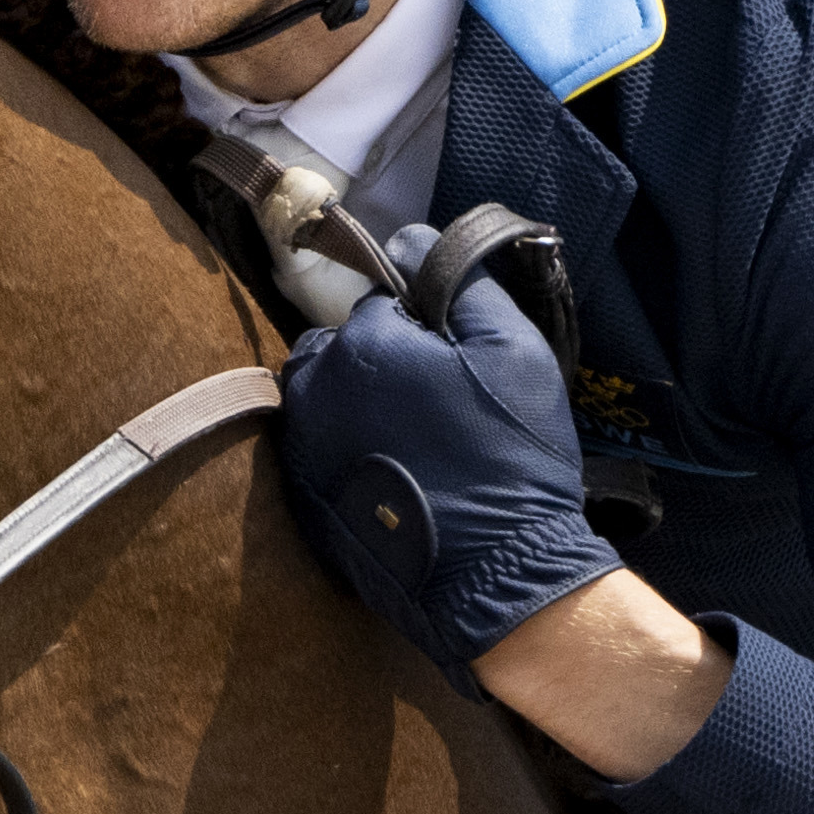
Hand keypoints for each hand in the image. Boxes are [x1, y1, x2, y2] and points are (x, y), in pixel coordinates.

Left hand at [274, 258, 625, 688]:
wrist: (496, 577)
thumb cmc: (512, 460)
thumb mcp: (513, 351)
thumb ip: (460, 282)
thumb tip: (414, 237)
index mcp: (361, 344)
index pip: (381, 306)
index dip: (423, 332)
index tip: (455, 369)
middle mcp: (312, 390)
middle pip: (339, 350)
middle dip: (379, 365)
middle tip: (437, 408)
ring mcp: (300, 451)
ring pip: (322, 401)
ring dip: (358, 408)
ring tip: (417, 446)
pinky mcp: (301, 504)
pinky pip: (317, 454)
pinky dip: (346, 457)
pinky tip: (395, 481)